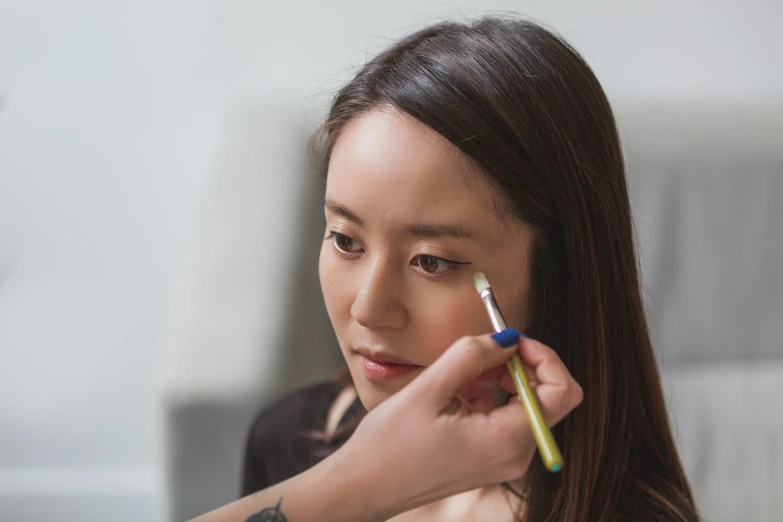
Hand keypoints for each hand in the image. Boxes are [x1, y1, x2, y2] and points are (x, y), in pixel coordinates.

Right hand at [335, 330, 582, 518]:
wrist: (365, 486)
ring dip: (500, 378)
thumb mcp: (429, 389)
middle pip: (547, 397)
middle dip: (520, 365)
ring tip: (460, 373)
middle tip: (484, 348)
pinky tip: (455, 392)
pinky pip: (506, 418)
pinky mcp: (491, 459)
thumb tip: (507, 337)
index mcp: (507, 440)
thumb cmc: (390, 445)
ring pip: (525, 404)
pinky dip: (488, 396)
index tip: (512, 338)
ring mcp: (504, 460)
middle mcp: (515, 455)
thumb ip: (472, 355)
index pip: (561, 391)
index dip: (543, 357)